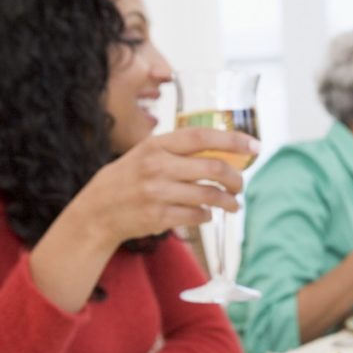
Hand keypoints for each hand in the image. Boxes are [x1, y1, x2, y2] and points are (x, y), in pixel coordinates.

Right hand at [65, 127, 260, 249]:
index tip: (255, 146)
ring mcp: (157, 193)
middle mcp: (157, 166)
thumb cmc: (129, 178)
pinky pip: (198, 216)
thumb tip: (225, 151)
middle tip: (240, 186)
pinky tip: (206, 214)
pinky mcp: (159, 216)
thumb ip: (180, 151)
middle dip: (236, 178)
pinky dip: (208, 216)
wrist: (98, 210)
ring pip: (209, 195)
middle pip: (213, 168)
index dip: (233, 140)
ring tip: (232, 205)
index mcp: (157, 145)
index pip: (202, 137)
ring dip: (228, 202)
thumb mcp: (148, 153)